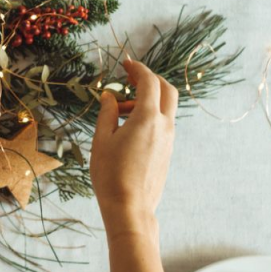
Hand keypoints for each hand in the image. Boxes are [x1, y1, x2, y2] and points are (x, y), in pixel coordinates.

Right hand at [90, 60, 177, 232]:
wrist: (130, 208)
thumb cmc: (111, 174)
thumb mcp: (102, 140)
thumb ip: (107, 113)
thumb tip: (109, 97)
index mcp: (147, 118)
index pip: (149, 82)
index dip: (138, 69)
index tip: (126, 63)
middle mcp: (164, 126)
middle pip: (167, 90)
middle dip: (151, 79)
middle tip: (131, 78)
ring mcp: (169, 140)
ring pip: (165, 108)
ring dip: (146, 100)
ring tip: (119, 111)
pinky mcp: (167, 152)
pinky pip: (162, 124)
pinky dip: (149, 116)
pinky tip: (128, 128)